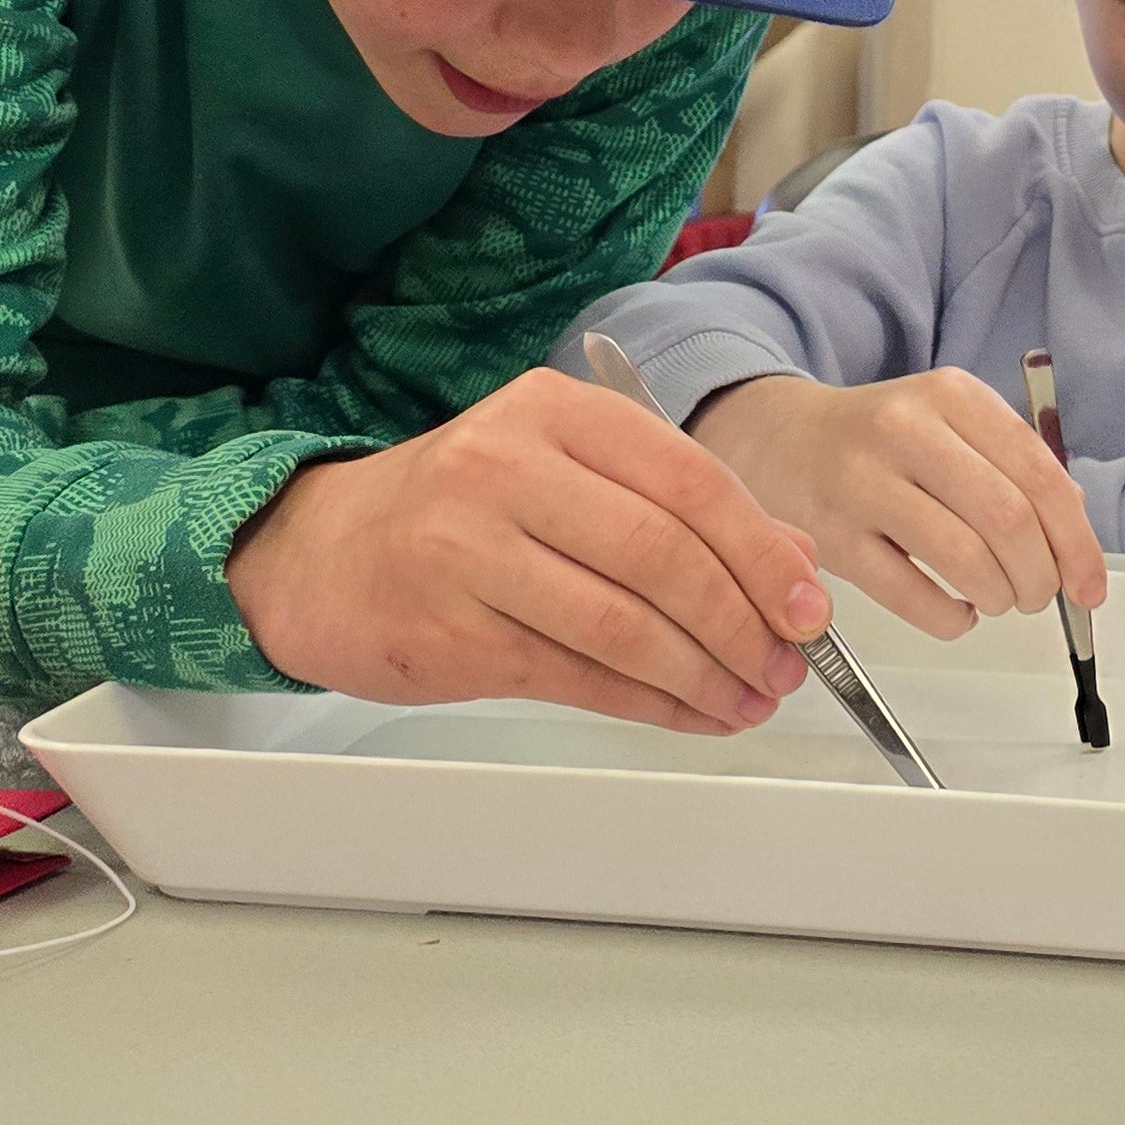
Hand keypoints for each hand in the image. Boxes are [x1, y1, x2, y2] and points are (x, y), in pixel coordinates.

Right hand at [228, 367, 827, 735]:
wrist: (317, 554)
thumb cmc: (458, 511)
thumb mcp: (566, 475)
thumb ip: (676, 504)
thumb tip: (794, 561)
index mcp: (553, 411)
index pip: (688, 479)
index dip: (761, 551)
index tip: (808, 607)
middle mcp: (506, 467)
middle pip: (662, 555)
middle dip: (741, 622)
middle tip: (785, 667)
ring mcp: (468, 549)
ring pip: (623, 624)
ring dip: (702, 674)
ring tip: (746, 700)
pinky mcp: (448, 631)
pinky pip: (578, 675)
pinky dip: (649, 704)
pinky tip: (689, 713)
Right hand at [688, 370, 1106, 640]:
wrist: (780, 439)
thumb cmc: (881, 441)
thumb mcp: (950, 422)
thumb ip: (1014, 468)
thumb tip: (1076, 542)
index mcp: (951, 394)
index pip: (1039, 474)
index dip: (1077, 541)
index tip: (1090, 583)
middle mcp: (905, 429)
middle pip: (1008, 519)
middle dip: (1041, 575)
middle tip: (1040, 594)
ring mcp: (862, 482)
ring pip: (966, 560)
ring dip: (1001, 597)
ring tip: (999, 599)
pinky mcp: (832, 535)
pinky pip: (913, 596)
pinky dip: (952, 619)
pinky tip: (957, 612)